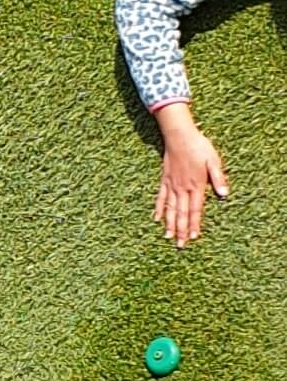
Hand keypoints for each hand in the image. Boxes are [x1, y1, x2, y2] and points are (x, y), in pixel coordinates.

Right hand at [155, 128, 227, 246]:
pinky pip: (161, 197)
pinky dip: (159, 209)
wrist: (179, 136)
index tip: (193, 237)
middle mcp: (182, 188)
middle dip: (181, 230)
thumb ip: (218, 178)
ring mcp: (172, 185)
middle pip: (181, 213)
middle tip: (180, 245)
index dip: (194, 224)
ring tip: (168, 237)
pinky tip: (156, 219)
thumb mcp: (213, 161)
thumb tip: (223, 193)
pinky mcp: (165, 180)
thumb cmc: (199, 147)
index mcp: (196, 185)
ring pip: (170, 208)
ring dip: (169, 224)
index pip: (195, 209)